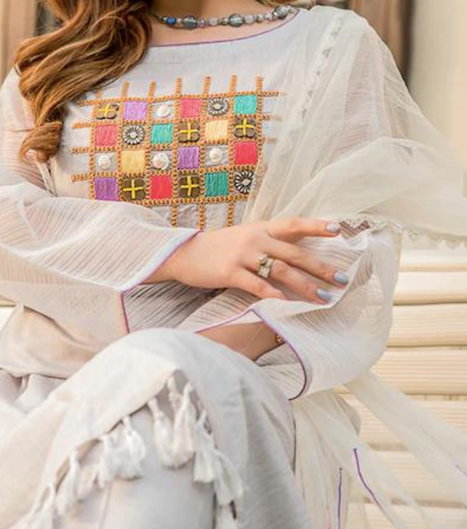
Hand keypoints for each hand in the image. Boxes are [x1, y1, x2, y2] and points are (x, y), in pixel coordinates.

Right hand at [149, 217, 347, 303]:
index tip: (338, 229)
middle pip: (294, 253)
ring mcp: (243, 255)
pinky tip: (287, 304)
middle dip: (321, 267)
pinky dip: (273, 295)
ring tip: (323, 298)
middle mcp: (255, 239)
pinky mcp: (230, 272)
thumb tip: (302, 247)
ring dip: (305, 285)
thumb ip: (272, 240)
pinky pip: (256, 285)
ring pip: (281, 270)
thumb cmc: (222, 247)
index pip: (294, 224)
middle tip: (342, 279)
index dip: (316, 226)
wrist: (186, 253)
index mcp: (262, 228)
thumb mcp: (248, 236)